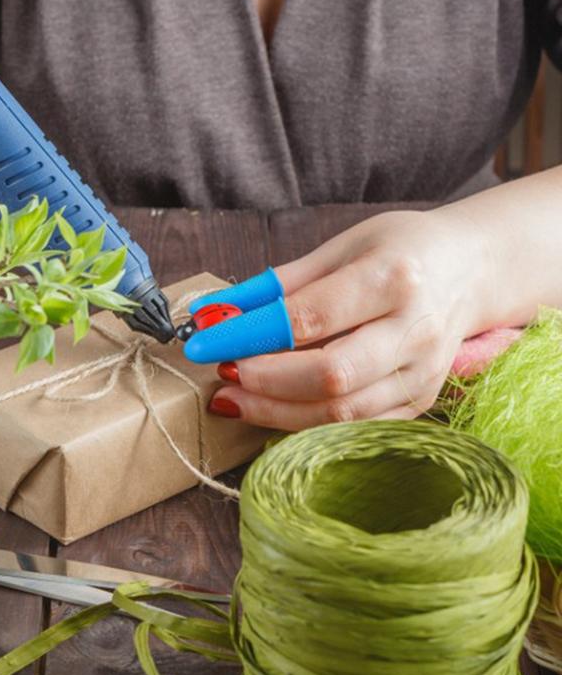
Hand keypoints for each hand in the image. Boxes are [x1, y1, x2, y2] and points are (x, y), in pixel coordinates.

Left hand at [208, 209, 492, 428]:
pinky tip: (272, 410)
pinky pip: (355, 427)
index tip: (203, 343)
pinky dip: (306, 424)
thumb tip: (215, 312)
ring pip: (340, 412)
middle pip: (328, 376)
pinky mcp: (421, 401)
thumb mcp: (340, 247)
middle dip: (262, 380)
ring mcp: (422, 374)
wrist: (472, 271)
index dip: (248, 335)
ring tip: (233, 398)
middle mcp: (414, 331)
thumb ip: (278, 285)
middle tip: (221, 373)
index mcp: (393, 279)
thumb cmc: (399, 251)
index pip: (308, 318)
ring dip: (275, 411)